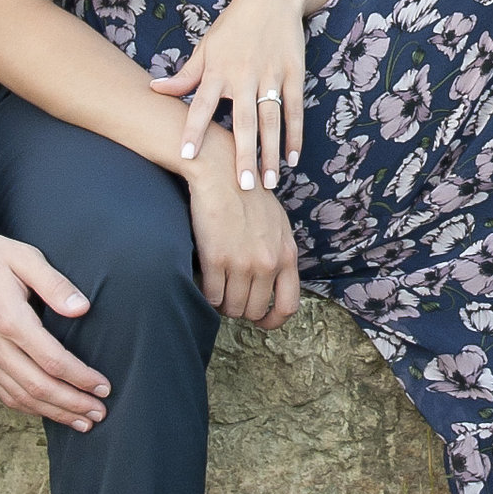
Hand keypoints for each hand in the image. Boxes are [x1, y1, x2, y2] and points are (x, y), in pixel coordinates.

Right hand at [0, 215, 109, 428]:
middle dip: (73, 405)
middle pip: (39, 387)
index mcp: (10, 320)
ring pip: (21, 397)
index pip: (53, 361)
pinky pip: (4, 393)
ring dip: (54, 413)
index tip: (103, 387)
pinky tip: (48, 412)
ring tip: (82, 422)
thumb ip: (55, 284)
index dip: (81, 378)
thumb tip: (82, 308)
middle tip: (100, 413)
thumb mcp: (24, 257)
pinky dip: (29, 408)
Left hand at [151, 0, 312, 188]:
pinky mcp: (293, 74)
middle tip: (244, 186)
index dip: (194, 130)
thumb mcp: (206, 47)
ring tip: (271, 181)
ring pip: (271, 121)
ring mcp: (271, 76)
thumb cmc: (233, 25)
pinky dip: (294, 135)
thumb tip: (154, 89)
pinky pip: (293, 110)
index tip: (186, 157)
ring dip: (271, 153)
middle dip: (244, 155)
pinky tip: (293, 158)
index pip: (201, 106)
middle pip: (243, 122)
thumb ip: (185, 75)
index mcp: (217, 71)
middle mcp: (244, 76)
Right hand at [184, 157, 301, 328]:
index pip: (288, 306)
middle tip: (230, 297)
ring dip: (222, 304)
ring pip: (231, 307)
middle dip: (241, 309)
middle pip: (254, 310)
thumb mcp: (278, 225)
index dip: (273, 321)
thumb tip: (274, 282)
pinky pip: (211, 295)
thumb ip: (280, 254)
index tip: (260, 321)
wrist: (222, 173)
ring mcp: (242, 262)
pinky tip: (204, 282)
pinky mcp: (216, 258)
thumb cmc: (248, 196)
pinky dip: (206, 295)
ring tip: (216, 289)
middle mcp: (267, 263)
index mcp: (286, 255)